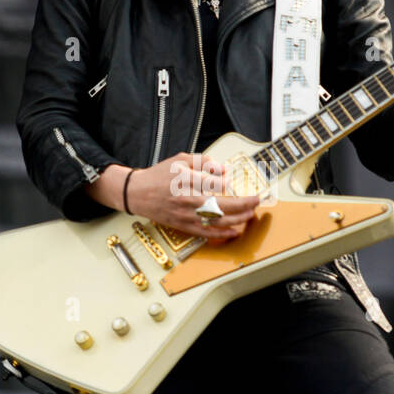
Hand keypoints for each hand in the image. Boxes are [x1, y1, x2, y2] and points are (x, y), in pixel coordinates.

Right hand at [127, 152, 259, 242]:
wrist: (137, 193)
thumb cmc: (159, 176)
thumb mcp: (180, 160)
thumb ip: (203, 161)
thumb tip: (224, 169)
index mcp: (186, 181)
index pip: (213, 183)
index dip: (226, 182)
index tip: (231, 180)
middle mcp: (187, 200)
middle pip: (220, 205)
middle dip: (242, 204)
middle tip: (256, 200)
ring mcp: (185, 215)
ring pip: (216, 221)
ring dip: (237, 219)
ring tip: (251, 214)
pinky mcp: (184, 226)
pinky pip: (207, 233)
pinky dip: (223, 233)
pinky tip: (235, 231)